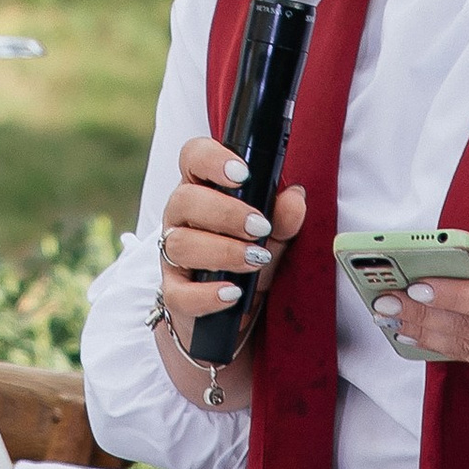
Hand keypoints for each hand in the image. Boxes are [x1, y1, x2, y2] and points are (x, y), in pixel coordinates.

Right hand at [155, 133, 308, 333]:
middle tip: (260, 226)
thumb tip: (295, 198)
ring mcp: (173, 256)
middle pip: (184, 200)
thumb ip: (283, 218)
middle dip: (225, 212)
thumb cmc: (251, 260)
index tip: (242, 173)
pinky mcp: (174, 293)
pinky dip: (208, 294)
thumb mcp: (273, 237)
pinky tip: (234, 292)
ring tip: (255, 260)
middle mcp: (181, 218)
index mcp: (203, 190)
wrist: (238, 311)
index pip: (193, 158)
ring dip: (223, 251)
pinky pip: (180, 293)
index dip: (211, 159)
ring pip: (180, 244)